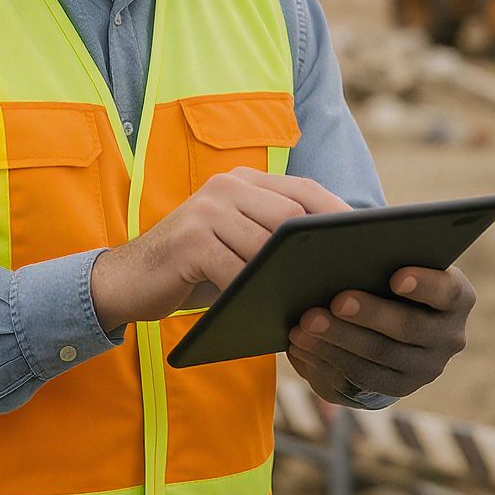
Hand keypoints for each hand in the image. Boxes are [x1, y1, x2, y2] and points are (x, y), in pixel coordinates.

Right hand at [90, 169, 350, 331]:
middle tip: (345, 280)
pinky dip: (255, 293)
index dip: (339, 214)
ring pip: (267, 244)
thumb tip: (333, 263)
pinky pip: (236, 270)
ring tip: (314, 302)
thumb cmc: (193, 268)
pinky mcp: (190, 240)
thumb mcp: (234, 244)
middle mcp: (226, 187)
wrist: (127, 278)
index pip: (304, 190)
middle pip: (291, 216)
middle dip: (319, 250)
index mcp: (242, 181)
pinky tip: (269, 312)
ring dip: (289, 277)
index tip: (368, 242)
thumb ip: (272, 240)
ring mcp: (207, 211)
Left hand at [287, 265, 476, 403]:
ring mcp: (425, 367)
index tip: (396, 277)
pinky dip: (328, 359)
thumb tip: (340, 242)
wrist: (392, 316)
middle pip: (409, 328)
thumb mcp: (393, 259)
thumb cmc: (387, 270)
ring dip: (339, 339)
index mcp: (456, 296)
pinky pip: (362, 378)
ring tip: (305, 323)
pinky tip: (301, 345)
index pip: (448, 290)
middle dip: (369, 314)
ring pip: (381, 357)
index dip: (424, 284)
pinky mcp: (397, 386)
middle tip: (335, 301)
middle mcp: (449, 336)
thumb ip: (380, 253)